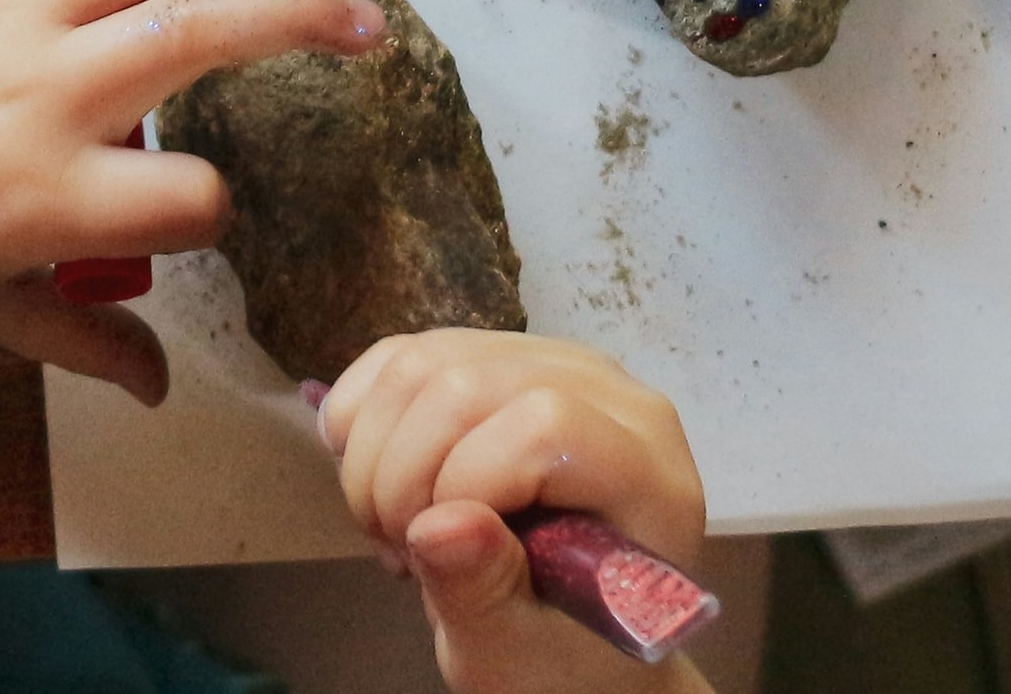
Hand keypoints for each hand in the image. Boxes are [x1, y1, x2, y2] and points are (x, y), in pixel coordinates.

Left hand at [0, 0, 377, 405]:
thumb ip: (80, 342)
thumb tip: (165, 389)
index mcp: (43, 199)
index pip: (187, 200)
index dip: (220, 210)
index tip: (212, 212)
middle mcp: (43, 93)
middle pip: (206, 34)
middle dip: (305, 22)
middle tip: (374, 26)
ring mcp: (17, 10)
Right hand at [320, 330, 711, 693]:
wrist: (566, 636)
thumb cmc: (562, 656)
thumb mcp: (519, 654)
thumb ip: (484, 592)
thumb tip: (439, 524)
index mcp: (646, 470)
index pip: (544, 424)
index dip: (465, 481)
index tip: (434, 557)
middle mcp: (612, 391)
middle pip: (468, 383)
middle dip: (401, 475)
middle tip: (401, 552)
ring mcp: (553, 360)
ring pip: (424, 361)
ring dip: (375, 452)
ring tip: (395, 527)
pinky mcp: (498, 354)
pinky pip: (404, 354)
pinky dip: (364, 418)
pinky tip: (379, 482)